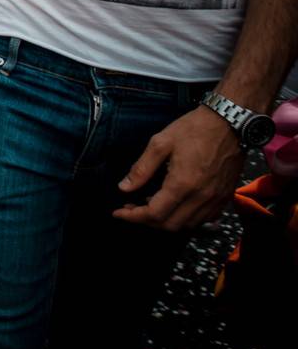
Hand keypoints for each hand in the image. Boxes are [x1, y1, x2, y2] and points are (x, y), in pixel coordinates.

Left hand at [113, 106, 244, 230]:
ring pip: (187, 225)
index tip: (118, 212)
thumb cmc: (194, 129)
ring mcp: (215, 200)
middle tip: (132, 207)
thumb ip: (141, 168)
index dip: (133, 217)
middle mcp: (201, 197)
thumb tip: (124, 188)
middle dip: (147, 221)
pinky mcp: (225, 198)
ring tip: (150, 204)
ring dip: (166, 221)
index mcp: (182, 184)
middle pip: (170, 225)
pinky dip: (185, 218)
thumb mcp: (160, 143)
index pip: (154, 214)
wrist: (230, 123)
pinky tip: (174, 205)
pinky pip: (203, 219)